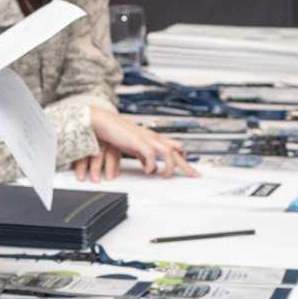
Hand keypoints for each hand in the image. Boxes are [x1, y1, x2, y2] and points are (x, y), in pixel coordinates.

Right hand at [77, 107, 196, 181]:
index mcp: (155, 138)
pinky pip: (150, 154)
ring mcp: (147, 139)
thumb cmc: (118, 133)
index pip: (176, 148)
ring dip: (169, 166)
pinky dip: (151, 165)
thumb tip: (150, 167)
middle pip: (178, 151)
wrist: (104, 122)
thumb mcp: (135, 147)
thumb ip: (144, 156)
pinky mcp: (138, 141)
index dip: (185, 160)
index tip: (191, 171)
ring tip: (164, 176)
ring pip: (168, 152)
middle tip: (193, 176)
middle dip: (186, 165)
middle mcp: (154, 138)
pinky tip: (147, 171)